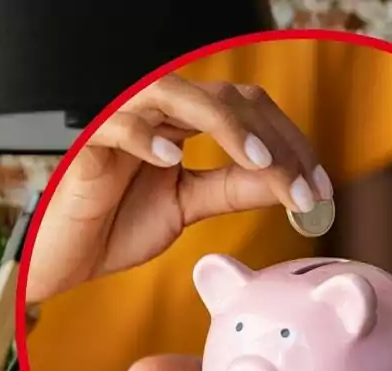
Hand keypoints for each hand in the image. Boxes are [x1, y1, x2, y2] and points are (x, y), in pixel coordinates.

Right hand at [26, 73, 332, 303]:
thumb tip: (288, 184)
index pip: (251, 112)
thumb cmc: (123, 221)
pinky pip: (118, 126)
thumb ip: (235, 189)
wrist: (72, 255)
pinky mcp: (90, 144)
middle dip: (274, 141)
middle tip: (303, 186)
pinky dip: (146, 138)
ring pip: (178, 95)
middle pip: (228, 98)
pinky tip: (172, 160)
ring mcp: (125, 122)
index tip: (320, 188)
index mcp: (187, 123)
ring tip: (258, 162)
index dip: (291, 144)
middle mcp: (160, 113)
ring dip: (226, 126)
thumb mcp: (193, 204)